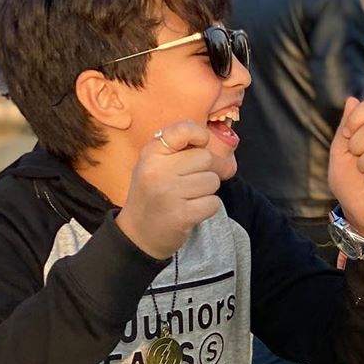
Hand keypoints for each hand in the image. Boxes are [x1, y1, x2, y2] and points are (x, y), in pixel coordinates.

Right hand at [116, 122, 221, 259]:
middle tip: (192, 182)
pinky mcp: (181, 214)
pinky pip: (213, 202)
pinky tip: (192, 210)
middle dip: (206, 170)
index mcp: (151, 153)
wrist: (139, 233)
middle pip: (205, 158)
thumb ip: (181, 151)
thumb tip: (224, 158)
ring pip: (212, 181)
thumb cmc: (154, 194)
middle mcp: (157, 170)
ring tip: (188, 197)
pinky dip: (208, 207)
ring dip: (207, 191)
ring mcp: (169, 193)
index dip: (200, 135)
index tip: (201, 143)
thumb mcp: (155, 165)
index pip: (183, 130)